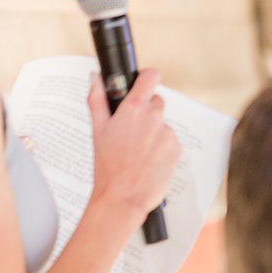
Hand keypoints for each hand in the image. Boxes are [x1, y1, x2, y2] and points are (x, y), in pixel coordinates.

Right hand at [87, 68, 180, 215]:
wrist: (123, 195)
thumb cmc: (108, 165)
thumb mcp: (97, 129)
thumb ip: (97, 99)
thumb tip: (95, 78)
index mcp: (133, 109)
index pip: (150, 77)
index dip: (148, 77)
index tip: (145, 80)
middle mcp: (154, 118)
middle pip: (157, 103)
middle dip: (147, 113)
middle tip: (132, 132)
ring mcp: (167, 133)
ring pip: (163, 126)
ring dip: (154, 134)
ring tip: (138, 152)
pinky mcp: (176, 149)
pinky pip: (170, 143)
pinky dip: (162, 149)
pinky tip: (149, 161)